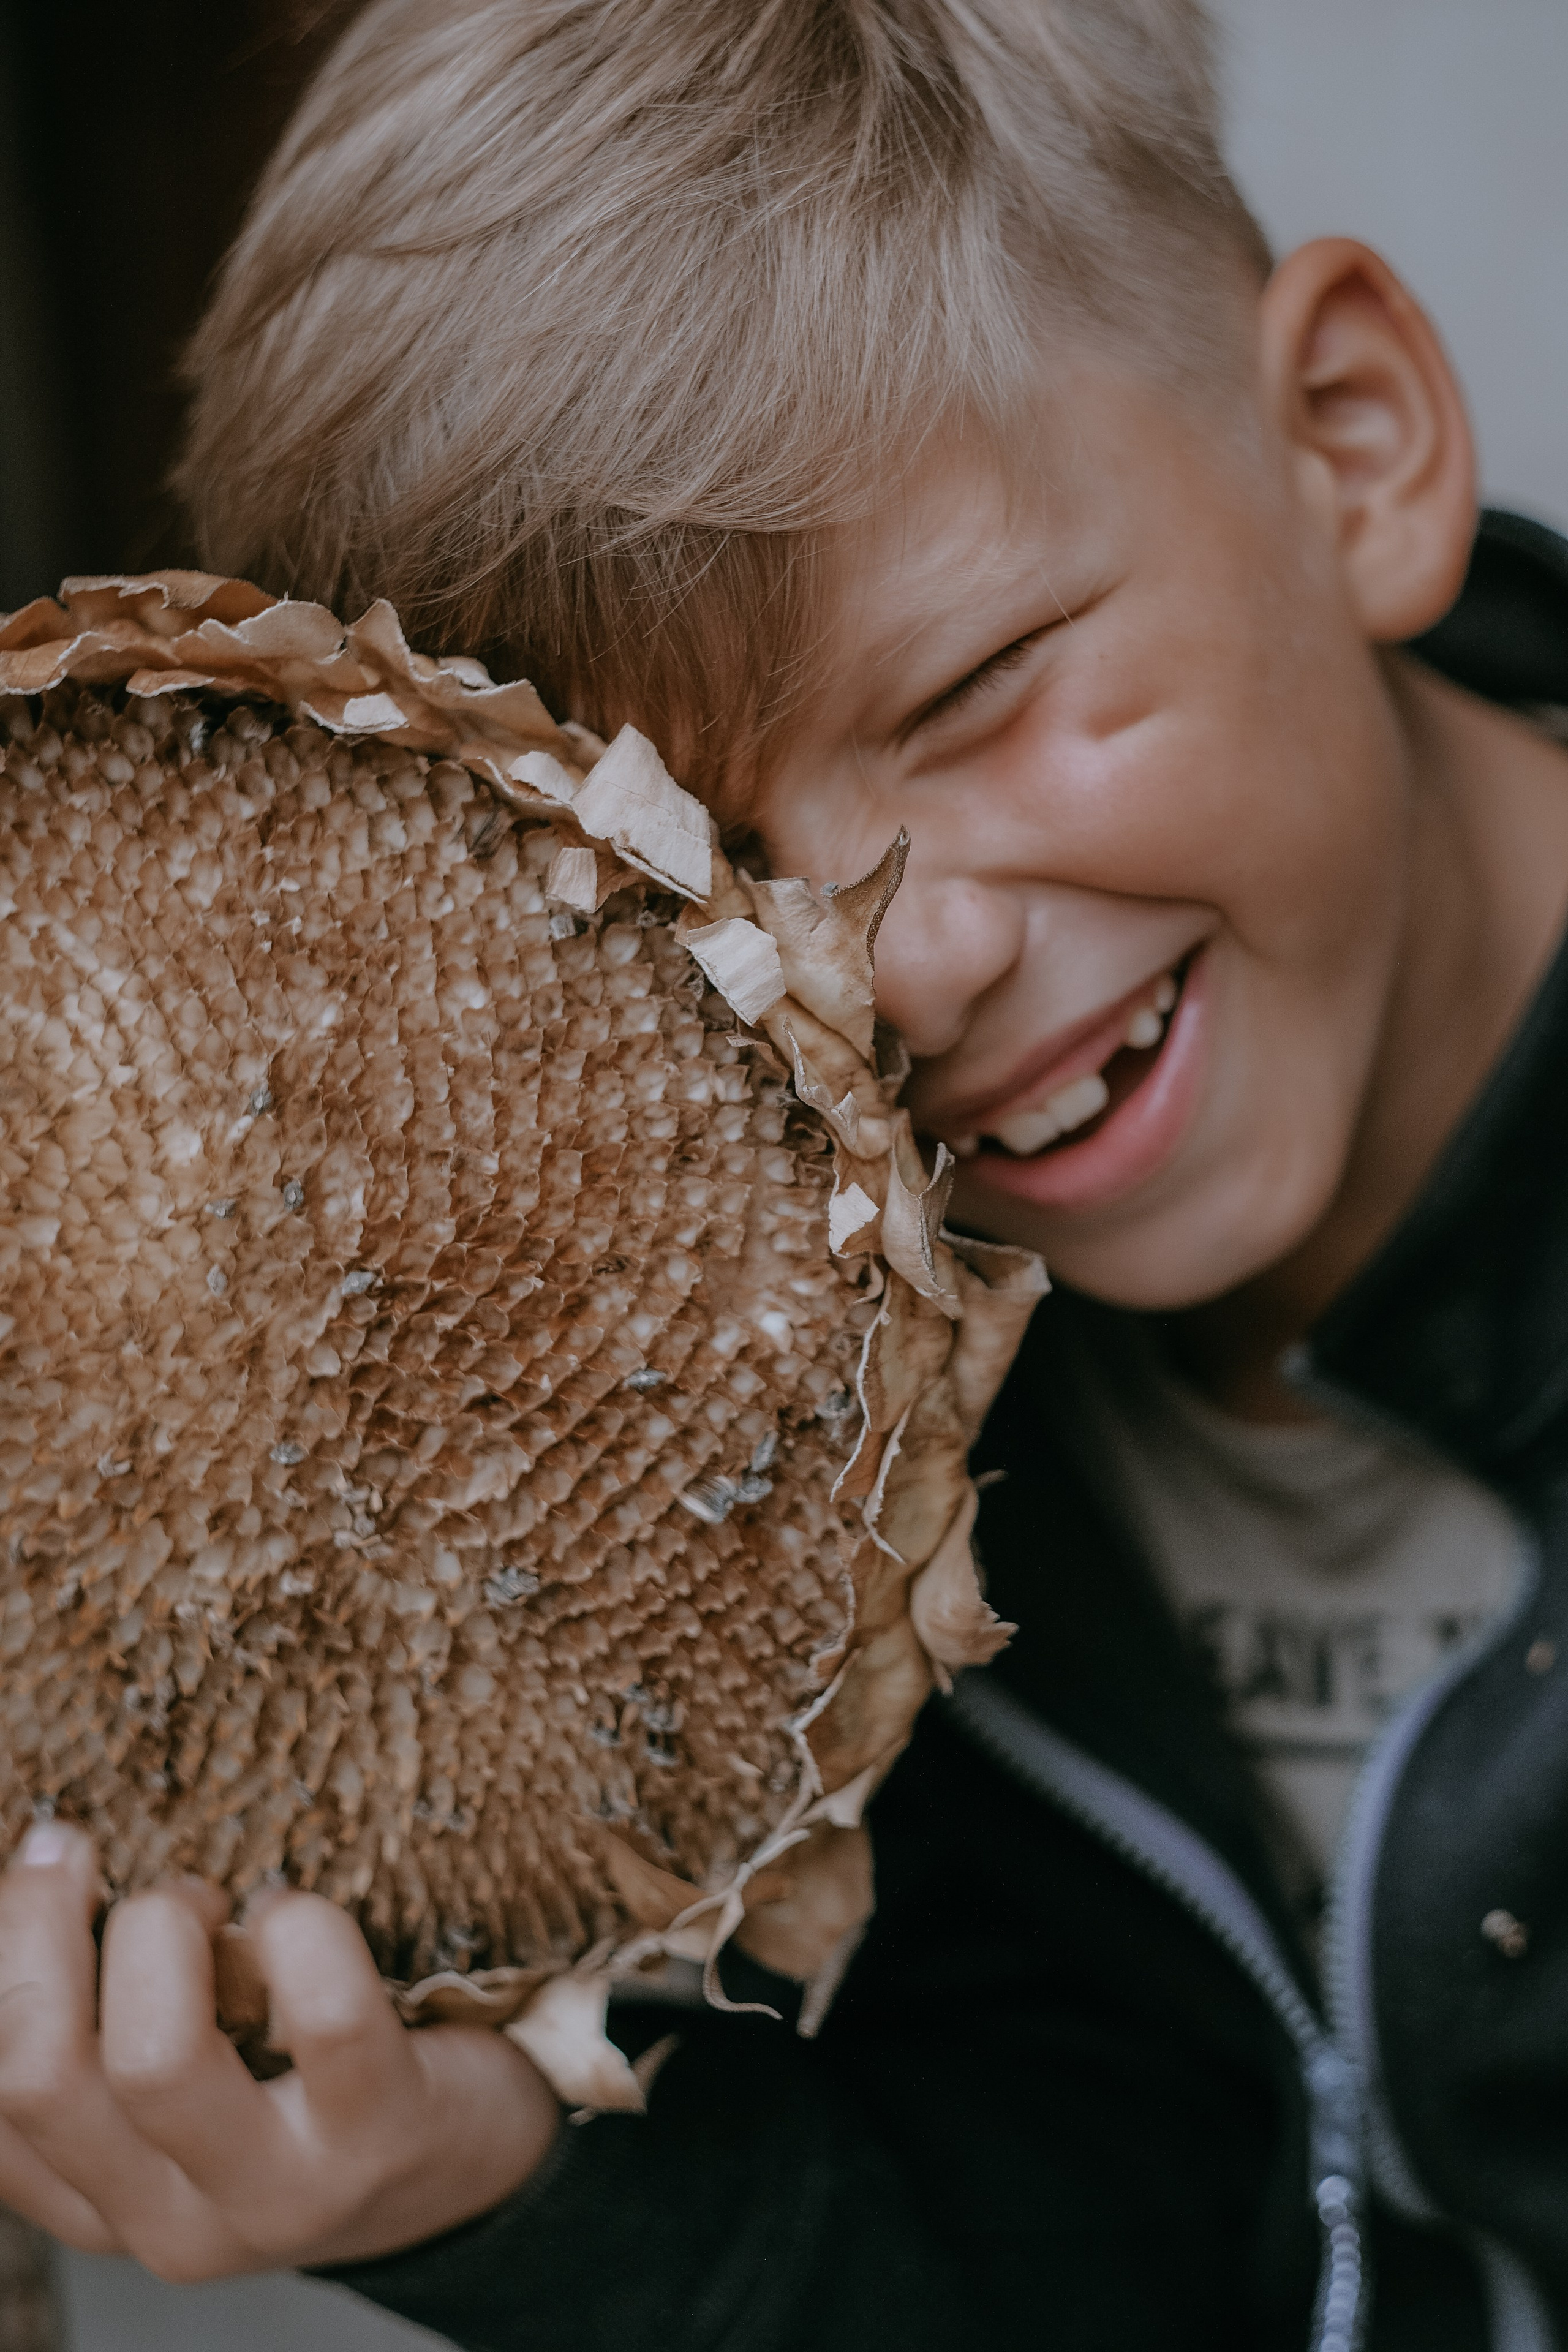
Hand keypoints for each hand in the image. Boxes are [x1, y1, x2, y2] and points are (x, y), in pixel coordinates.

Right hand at [0, 1822, 560, 2277]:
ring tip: (217, 1900)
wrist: (470, 2167)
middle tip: (95, 1855)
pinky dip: (299, 1930)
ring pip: (156, 2061)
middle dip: (49, 1929)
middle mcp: (172, 2221)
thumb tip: (35, 1870)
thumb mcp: (194, 2083)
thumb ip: (109, 2026)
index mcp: (102, 2201)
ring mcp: (280, 2193)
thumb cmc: (308, 2091)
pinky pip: (325, 2019)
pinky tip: (302, 1914)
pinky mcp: (383, 2137)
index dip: (0, 1951)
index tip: (36, 1855)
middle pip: (44, 2077)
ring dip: (167, 1931)